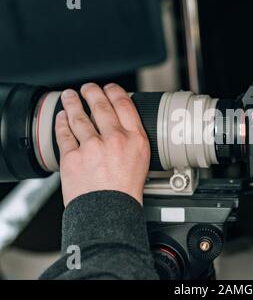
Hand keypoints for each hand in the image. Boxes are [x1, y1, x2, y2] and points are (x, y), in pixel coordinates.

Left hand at [55, 83, 149, 205]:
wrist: (109, 212)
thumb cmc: (126, 191)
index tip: (110, 88)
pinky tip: (61, 117)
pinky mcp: (73, 157)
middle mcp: (115, 140)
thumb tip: (119, 125)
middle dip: (92, 92)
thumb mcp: (142, 161)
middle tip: (88, 87)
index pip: (125, 105)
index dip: (115, 91)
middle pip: (101, 106)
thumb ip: (132, 140)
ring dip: (72, 103)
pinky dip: (61, 123)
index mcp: (135, 140)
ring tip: (69, 96)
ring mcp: (92, 147)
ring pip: (79, 117)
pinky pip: (64, 134)